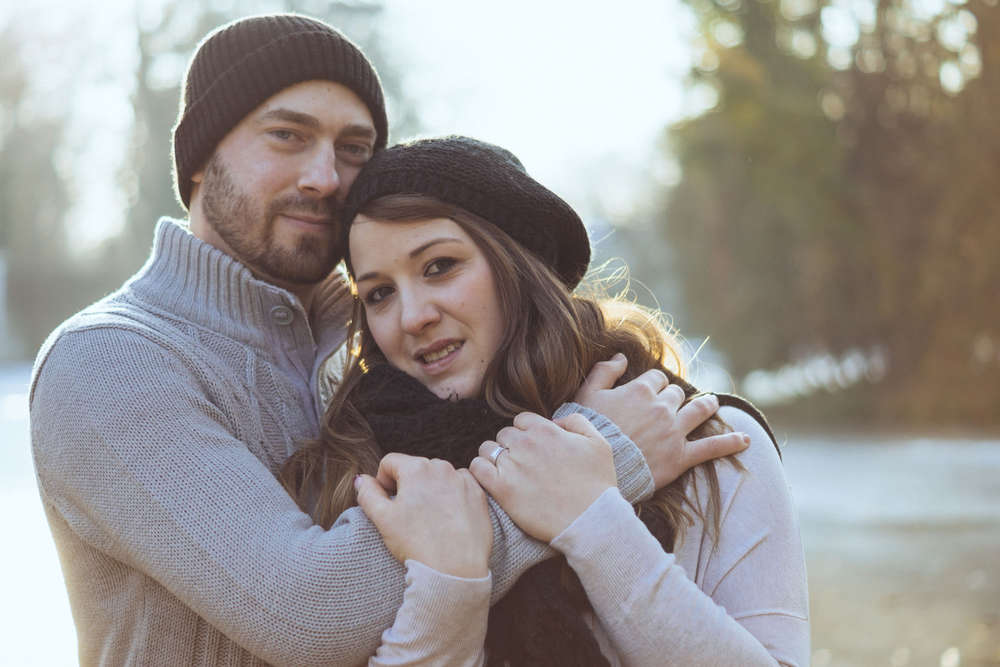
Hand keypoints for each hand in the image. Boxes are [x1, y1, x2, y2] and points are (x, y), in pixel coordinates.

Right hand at [355, 453, 491, 577]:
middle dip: (408, 486)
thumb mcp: (382, 519)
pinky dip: (453, 496)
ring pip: (438, 477)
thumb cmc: (417, 544)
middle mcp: (441, 467)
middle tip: (408, 514)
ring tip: (429, 519)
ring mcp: (463, 480)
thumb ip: (367, 493)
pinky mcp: (478, 494)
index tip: (387, 502)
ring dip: (430, 490)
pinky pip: (460, 486)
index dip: (383, 481)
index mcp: (416, 468)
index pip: (389, 462)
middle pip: (415, 468)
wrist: (455, 569)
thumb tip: (362, 480)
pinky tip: (448, 518)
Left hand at [470, 412, 615, 542]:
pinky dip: (479, 471)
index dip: (526, 434)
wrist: (592, 520)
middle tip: (522, 465)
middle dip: (511, 446)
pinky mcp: (502, 488)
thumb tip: (554, 420)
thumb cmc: (597, 484)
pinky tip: (490, 479)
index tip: (532, 449)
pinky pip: (477, 469)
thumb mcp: (598, 443)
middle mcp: (526, 443)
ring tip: (505, 472)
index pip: (521, 420)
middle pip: (504, 435)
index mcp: (545, 429)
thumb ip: (576, 422)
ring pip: (487, 449)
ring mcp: (512, 465)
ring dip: (493, 457)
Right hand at [574, 354, 748, 487]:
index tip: (650, 392)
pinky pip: (712, 447)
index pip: (657, 379)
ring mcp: (674, 432)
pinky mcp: (682, 457)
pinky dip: (731, 443)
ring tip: (712, 405)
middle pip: (677, 394)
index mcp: (640, 391)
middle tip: (672, 406)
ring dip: (707, 406)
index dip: (654, 385)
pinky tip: (746, 440)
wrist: (597, 469)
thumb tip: (621, 357)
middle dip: (675, 398)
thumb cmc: (589, 432)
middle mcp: (662, 408)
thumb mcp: (587, 395)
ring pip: (699, 411)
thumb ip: (604, 371)